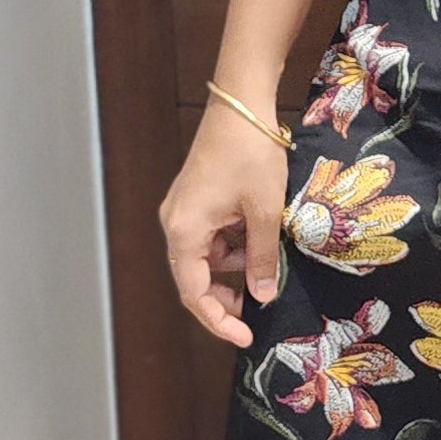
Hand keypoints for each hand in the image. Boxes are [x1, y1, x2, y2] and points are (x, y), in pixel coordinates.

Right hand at [160, 100, 289, 347]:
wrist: (241, 104)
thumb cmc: (252, 154)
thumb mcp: (264, 211)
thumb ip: (262, 257)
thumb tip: (262, 295)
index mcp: (184, 231)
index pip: (193, 292)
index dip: (217, 319)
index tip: (244, 336)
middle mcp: (175, 223)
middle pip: (193, 278)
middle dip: (224, 298)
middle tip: (256, 311)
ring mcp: (183, 210)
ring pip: (203, 258)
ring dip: (231, 270)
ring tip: (265, 268)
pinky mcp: (195, 199)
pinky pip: (209, 237)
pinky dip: (231, 247)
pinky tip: (257, 241)